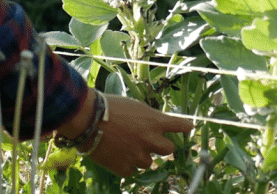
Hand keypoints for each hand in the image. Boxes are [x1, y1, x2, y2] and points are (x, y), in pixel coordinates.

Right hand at [57, 90, 193, 176]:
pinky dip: (126, 165)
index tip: (188, 128)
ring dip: (142, 156)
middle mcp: (151, 140)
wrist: (88, 119)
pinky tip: (117, 156)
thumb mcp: (135, 106)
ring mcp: (138, 155)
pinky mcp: (124, 167)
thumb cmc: (110, 106)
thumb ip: (149, 118)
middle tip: (149, 141)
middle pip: (169, 149)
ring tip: (127, 147)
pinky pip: (131, 171)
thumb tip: (155, 125)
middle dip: (161, 146)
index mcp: (155, 121)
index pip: (181, 125)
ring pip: (150, 163)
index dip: (185, 127)